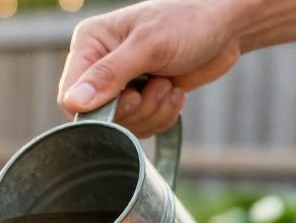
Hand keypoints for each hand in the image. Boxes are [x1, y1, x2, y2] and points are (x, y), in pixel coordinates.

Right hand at [58, 0, 245, 135]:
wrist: (225, 28)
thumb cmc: (189, 22)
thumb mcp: (148, 45)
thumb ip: (110, 74)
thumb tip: (73, 103)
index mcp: (90, 43)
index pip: (70, 96)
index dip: (98, 109)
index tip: (132, 97)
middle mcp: (99, 65)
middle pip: (98, 116)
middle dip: (135, 110)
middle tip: (158, 85)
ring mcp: (121, 84)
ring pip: (122, 124)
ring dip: (152, 112)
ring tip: (169, 84)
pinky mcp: (141, 98)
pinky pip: (141, 126)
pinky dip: (162, 116)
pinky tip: (175, 92)